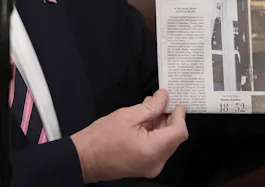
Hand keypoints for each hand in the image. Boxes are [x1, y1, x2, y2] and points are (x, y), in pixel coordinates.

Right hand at [70, 89, 187, 182]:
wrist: (84, 158)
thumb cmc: (100, 139)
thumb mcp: (127, 115)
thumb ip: (151, 106)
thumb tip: (164, 97)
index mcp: (153, 150)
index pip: (179, 131)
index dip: (180, 115)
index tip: (176, 102)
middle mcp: (155, 162)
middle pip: (174, 138)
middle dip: (170, 118)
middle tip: (161, 102)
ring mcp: (150, 167)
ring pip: (166, 143)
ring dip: (161, 125)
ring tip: (149, 109)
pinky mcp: (144, 167)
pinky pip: (157, 149)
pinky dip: (155, 135)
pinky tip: (145, 122)